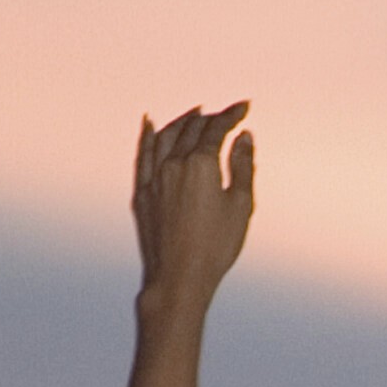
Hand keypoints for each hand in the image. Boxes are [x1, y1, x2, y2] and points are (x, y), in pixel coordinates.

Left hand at [133, 103, 254, 304]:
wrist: (178, 278)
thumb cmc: (214, 248)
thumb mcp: (240, 207)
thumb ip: (242, 167)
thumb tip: (243, 138)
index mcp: (201, 164)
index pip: (217, 129)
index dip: (231, 115)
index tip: (243, 108)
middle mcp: (174, 164)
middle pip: (192, 129)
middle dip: (210, 117)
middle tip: (224, 115)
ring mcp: (154, 177)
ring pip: (166, 135)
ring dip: (182, 120)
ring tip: (194, 113)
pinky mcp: (143, 193)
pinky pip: (144, 154)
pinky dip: (148, 135)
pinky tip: (150, 124)